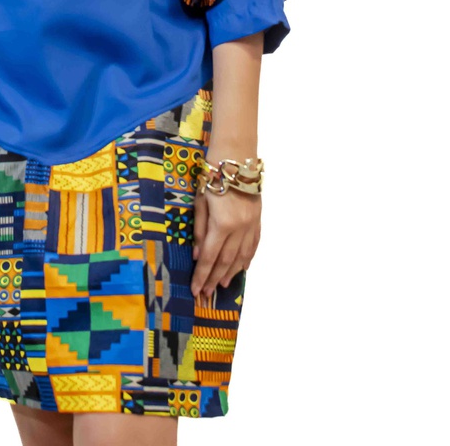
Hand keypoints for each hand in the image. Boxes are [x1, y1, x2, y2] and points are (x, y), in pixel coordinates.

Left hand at [190, 178, 260, 298]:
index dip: (202, 275)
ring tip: (222, 286)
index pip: (209, 256)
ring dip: (231, 273)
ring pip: (242, 256)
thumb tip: (197, 255)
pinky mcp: (258, 220)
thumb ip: (199, 230)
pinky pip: (253, 245)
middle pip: (225, 261)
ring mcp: (251, 225)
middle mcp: (239, 228)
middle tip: (206, 293)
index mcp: (222, 224)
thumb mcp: (200, 202)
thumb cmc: (213, 177)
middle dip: (214, 278)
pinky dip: (247, 258)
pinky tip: (242, 268)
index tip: (196, 290)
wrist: (236, 160)